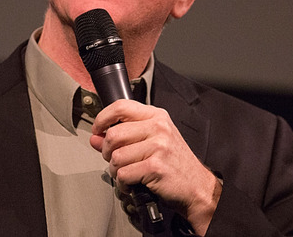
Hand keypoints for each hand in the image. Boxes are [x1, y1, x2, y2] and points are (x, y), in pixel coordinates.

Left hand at [90, 100, 220, 233]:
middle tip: (114, 159)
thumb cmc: (174, 163)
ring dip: (115, 170)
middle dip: (107, 151)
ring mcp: (158, 147)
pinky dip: (123, 183)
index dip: (102, 118)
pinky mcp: (155, 167)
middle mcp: (158, 128)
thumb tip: (95, 138)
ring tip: (127, 172)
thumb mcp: (152, 141)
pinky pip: (123, 174)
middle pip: (113, 134)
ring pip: (116, 156)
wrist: (197, 186)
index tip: (97, 130)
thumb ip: (123, 137)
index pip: (121, 107)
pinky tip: (132, 182)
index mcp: (157, 116)